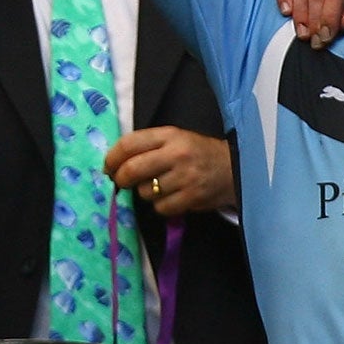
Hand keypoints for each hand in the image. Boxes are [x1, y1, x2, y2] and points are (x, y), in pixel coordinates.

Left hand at [105, 126, 235, 214]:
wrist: (235, 168)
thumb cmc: (198, 153)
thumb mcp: (176, 139)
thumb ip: (148, 146)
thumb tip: (115, 164)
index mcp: (169, 135)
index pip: (129, 144)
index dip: (112, 157)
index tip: (108, 167)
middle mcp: (176, 154)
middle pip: (132, 170)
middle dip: (120, 179)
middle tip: (121, 182)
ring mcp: (185, 177)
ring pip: (145, 192)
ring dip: (145, 193)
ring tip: (159, 186)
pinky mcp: (192, 198)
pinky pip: (161, 208)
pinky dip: (161, 206)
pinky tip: (172, 197)